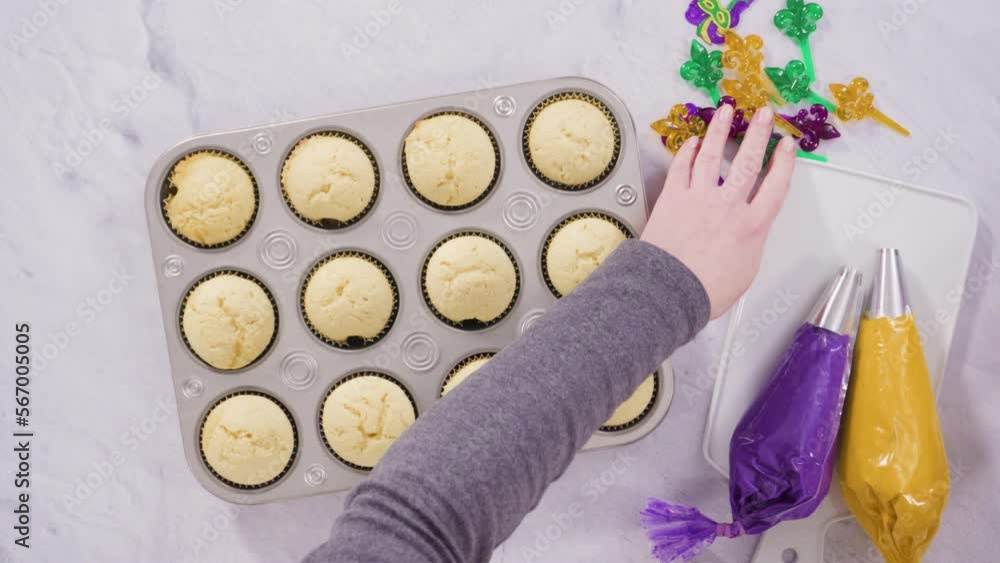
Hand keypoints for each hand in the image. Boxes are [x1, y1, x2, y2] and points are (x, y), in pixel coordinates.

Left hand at [641, 105, 795, 318]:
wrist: (669, 290)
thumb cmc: (705, 290)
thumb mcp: (745, 272)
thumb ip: (750, 246)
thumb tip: (748, 237)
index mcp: (752, 225)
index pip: (775, 185)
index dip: (783, 162)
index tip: (786, 145)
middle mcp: (728, 205)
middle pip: (748, 161)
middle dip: (758, 133)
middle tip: (764, 114)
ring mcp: (699, 198)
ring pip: (713, 155)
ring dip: (720, 130)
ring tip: (726, 111)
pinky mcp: (672, 198)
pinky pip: (681, 168)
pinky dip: (688, 152)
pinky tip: (693, 141)